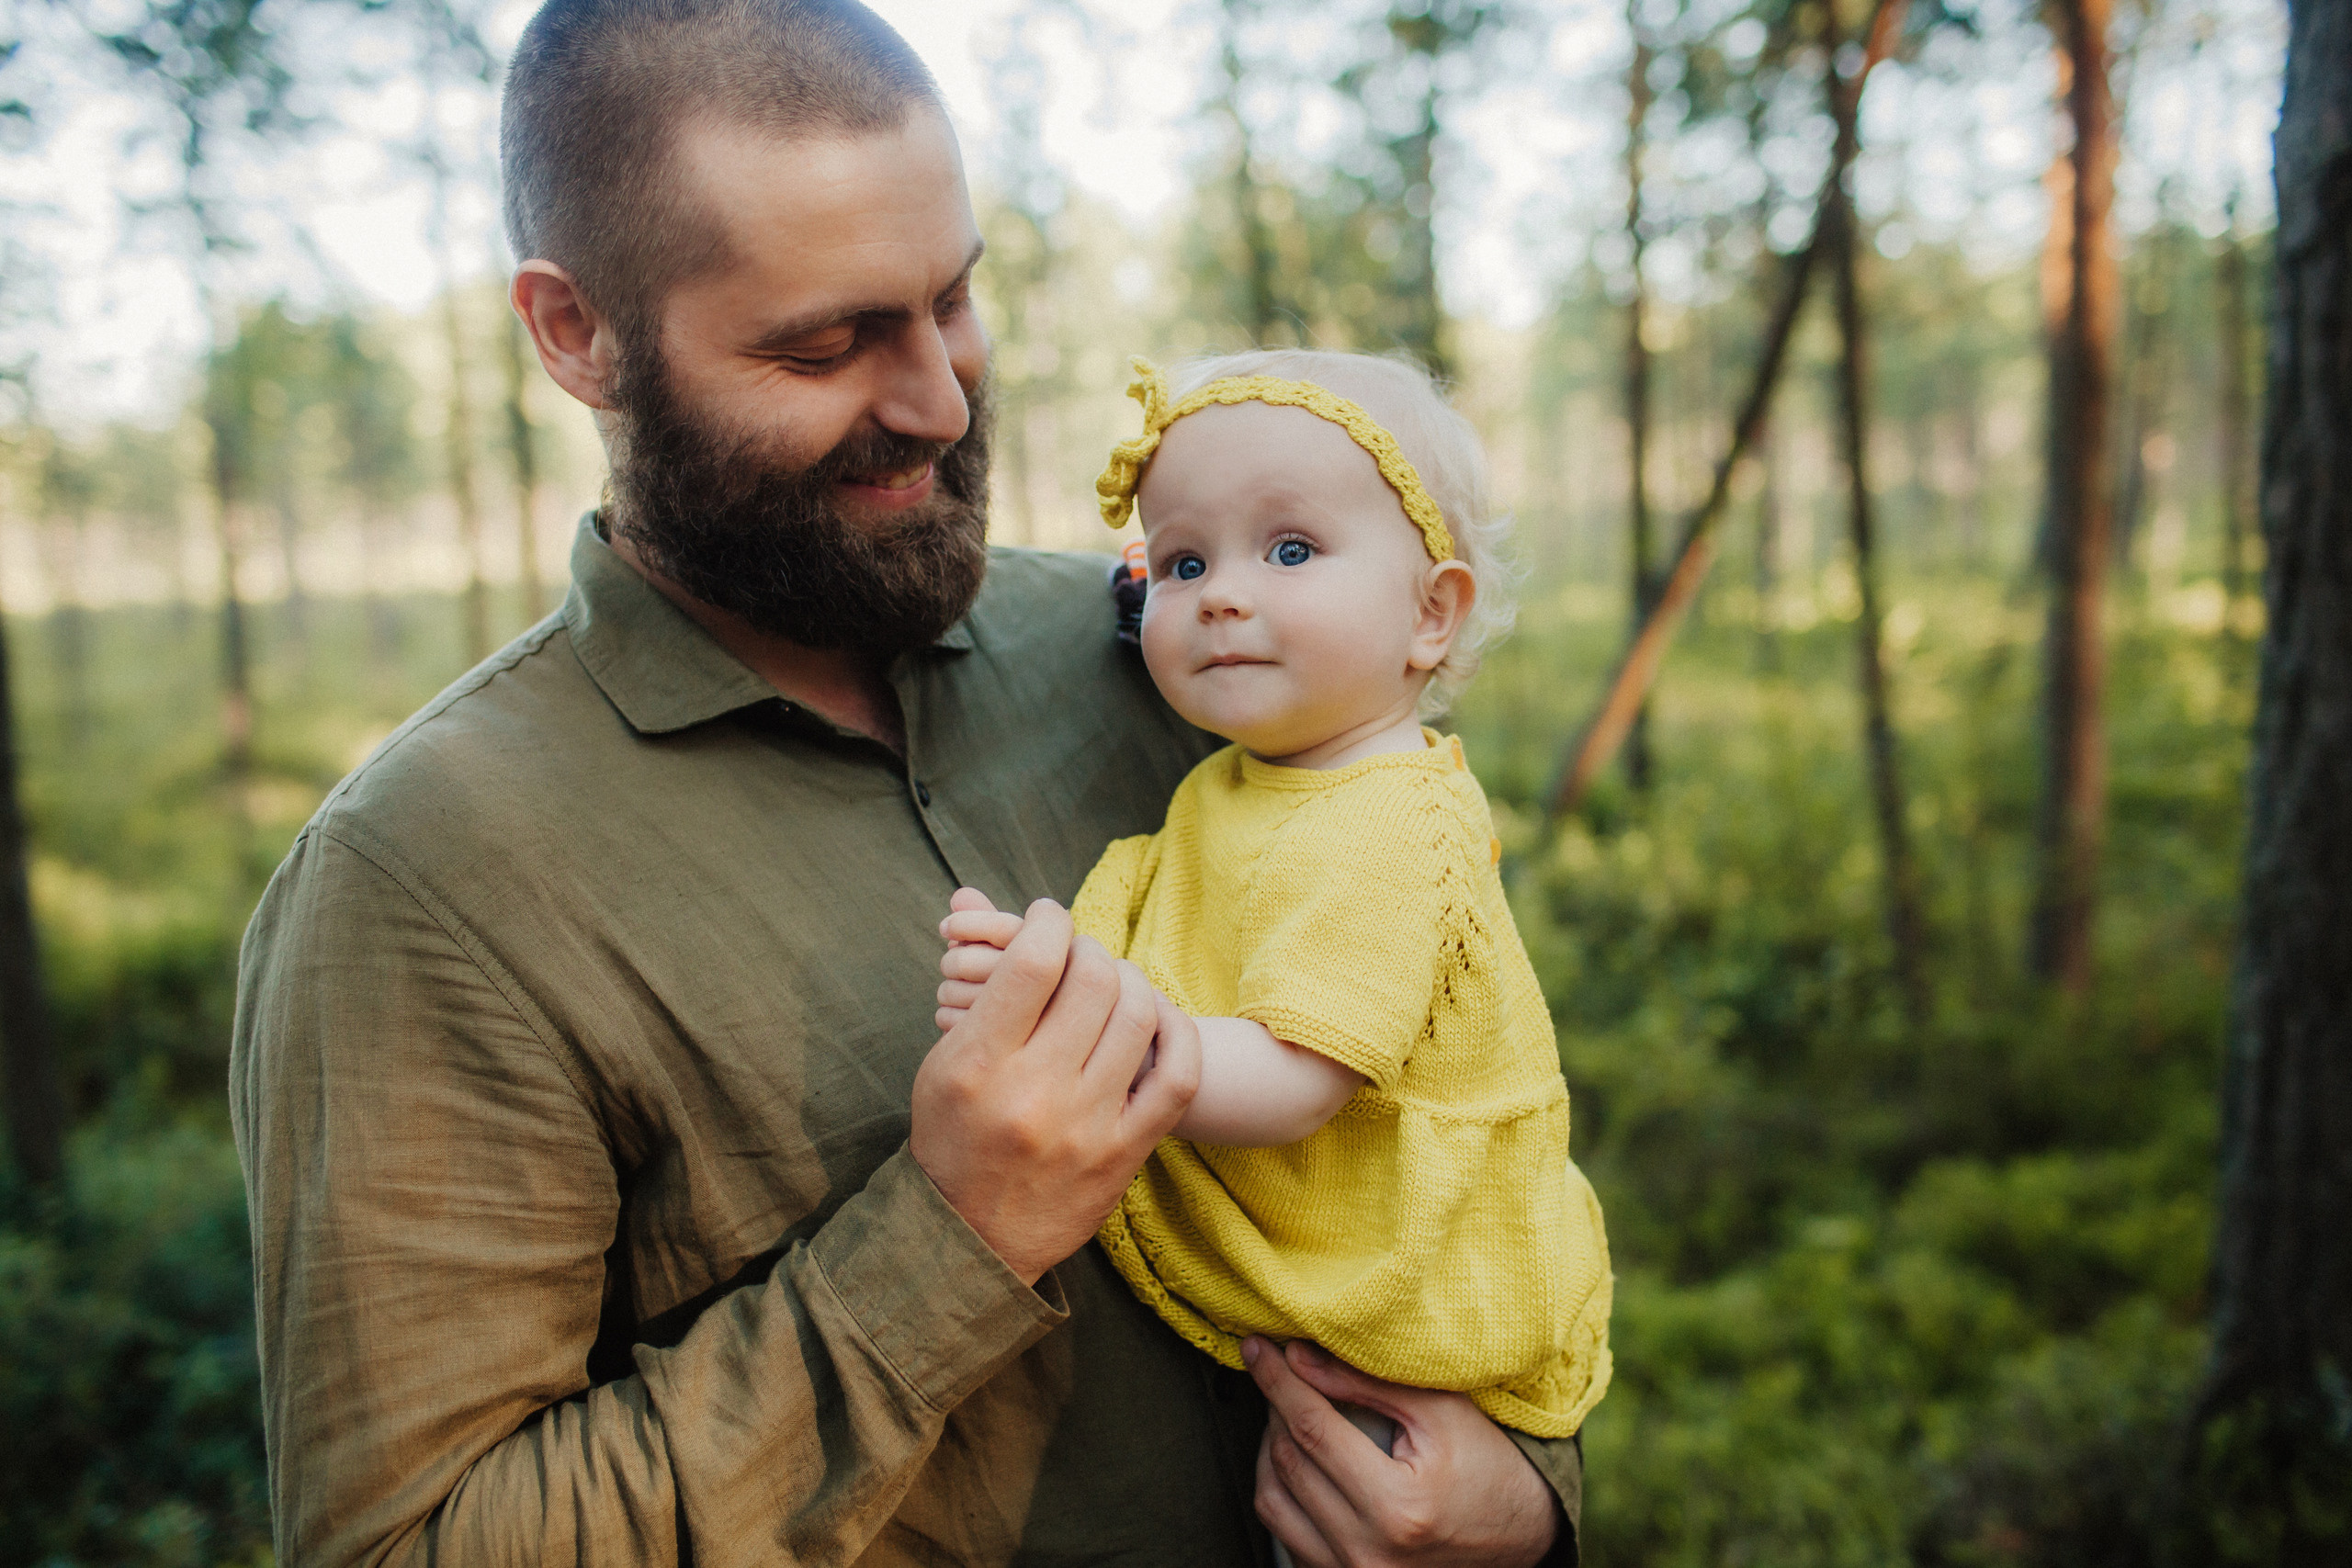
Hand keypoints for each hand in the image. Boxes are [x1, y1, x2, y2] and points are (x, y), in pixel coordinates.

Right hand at [910, 894, 1200, 1285]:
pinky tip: (1157, 1018)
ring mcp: (1087, 1126)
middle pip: (1093, 979)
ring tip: (1113, 982)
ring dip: (1131, 982)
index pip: (1034, 960)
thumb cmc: (952, 1139)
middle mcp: (1035, 1093)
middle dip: (1090, 948)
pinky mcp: (1125, 1153)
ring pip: (1139, 1015)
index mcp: (979, 1064)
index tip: (1048, 919)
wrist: (970, 1240)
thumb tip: (973, 900)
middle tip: (1080, 952)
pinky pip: (1177, 1075)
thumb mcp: (940, 1063)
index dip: (1048, 921)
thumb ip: (973, 989)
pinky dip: (1177, 1033)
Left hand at [1247, 1339, 1561, 1567]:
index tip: (1257, 1348)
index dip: (1279, 1381)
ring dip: (1269, 1448)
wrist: (1520, 1534)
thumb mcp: (1442, 1411)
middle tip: (1280, 1370)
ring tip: (1288, 1414)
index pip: (1313, 1430)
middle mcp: (1369, 1552)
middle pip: (1288, 1462)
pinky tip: (1296, 1458)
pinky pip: (1283, 1534)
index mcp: (1398, 1507)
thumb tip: (1300, 1358)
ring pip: (1272, 1500)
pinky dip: (1280, 1489)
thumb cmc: (1488, 1468)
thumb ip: (1367, 1383)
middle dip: (1275, 1406)